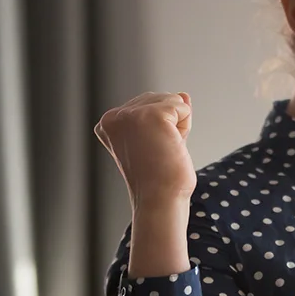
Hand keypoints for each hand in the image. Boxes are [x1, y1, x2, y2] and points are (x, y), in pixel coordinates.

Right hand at [95, 92, 196, 207]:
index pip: (148, 104)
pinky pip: (183, 107)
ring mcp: (130, 114)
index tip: (150, 152)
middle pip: (160, 98)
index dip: (160, 128)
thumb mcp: (160, 139)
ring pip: (173, 100)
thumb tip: (184, 94)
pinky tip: (171, 145)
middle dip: (170, 123)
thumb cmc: (160, 178)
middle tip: (159, 152)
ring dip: (178, 125)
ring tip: (164, 149)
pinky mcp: (150, 115)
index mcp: (109, 123)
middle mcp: (114, 116)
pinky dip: (185, 126)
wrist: (159, 200)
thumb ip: (168, 115)